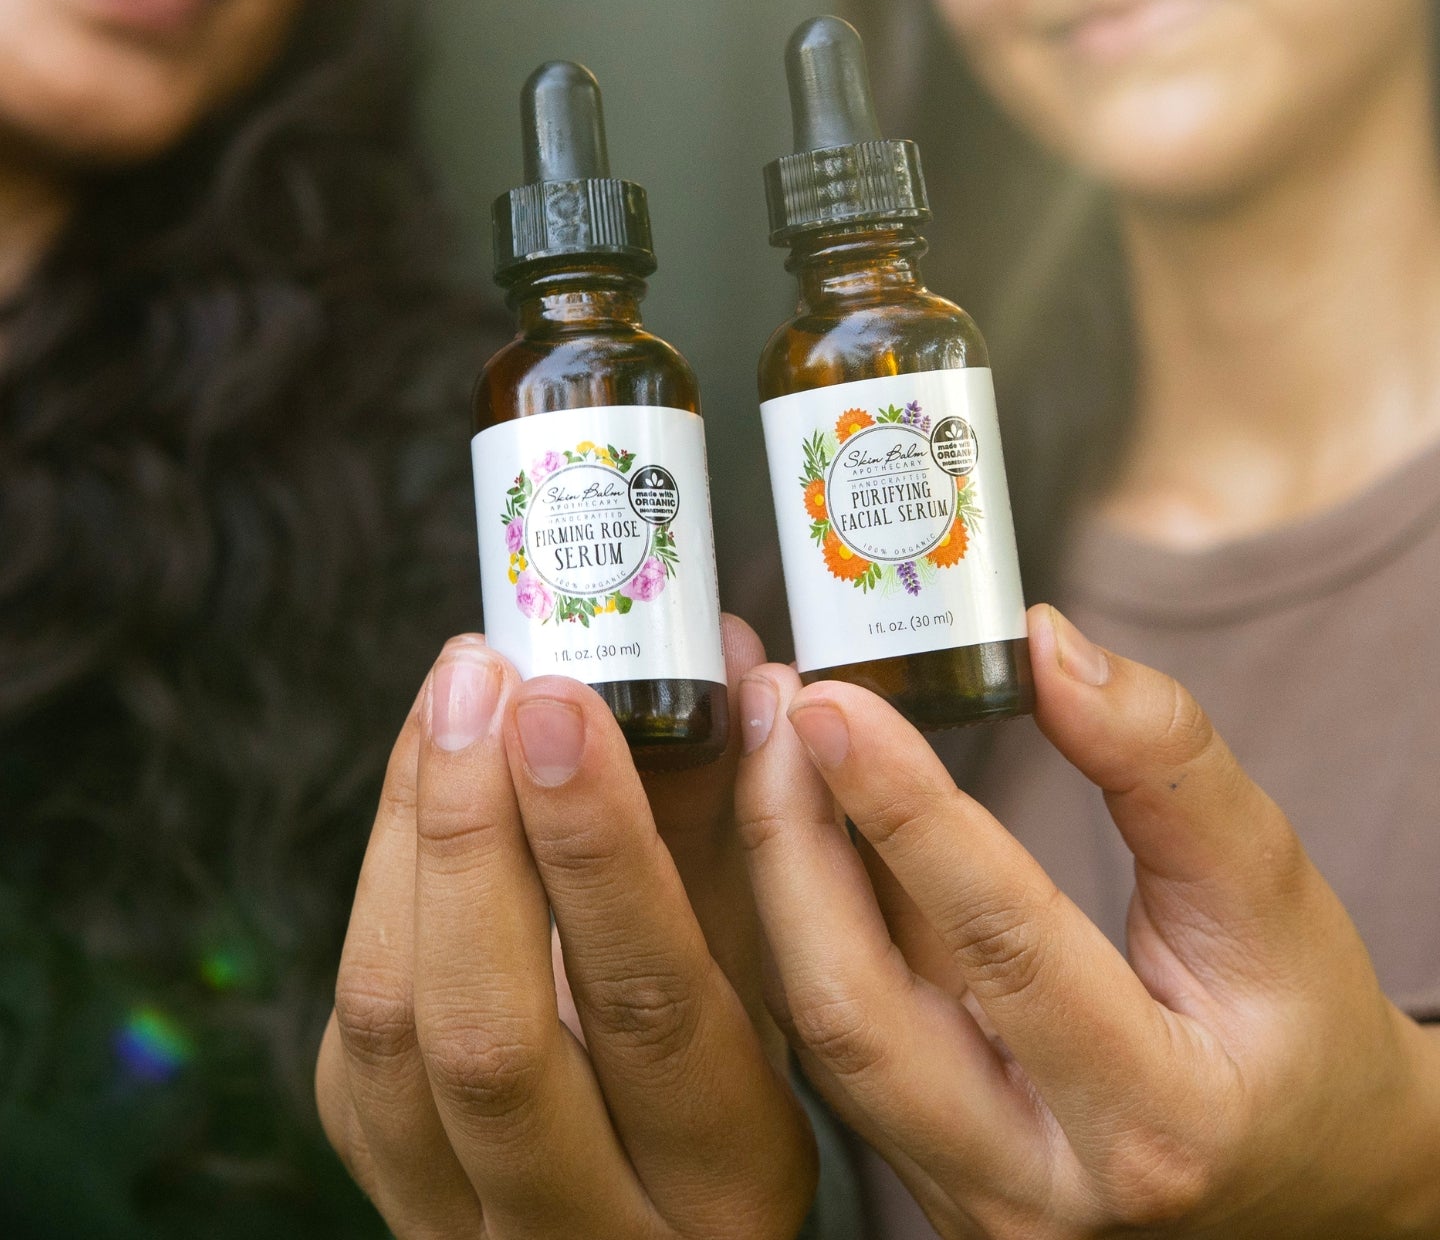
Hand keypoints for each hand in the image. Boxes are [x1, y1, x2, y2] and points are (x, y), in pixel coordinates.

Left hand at [317, 617, 816, 1239]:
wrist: (643, 1230)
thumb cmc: (738, 1079)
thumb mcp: (773, 985)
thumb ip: (740, 837)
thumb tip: (718, 654)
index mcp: (722, 1178)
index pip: (651, 1009)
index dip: (598, 849)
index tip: (565, 708)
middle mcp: (587, 1230)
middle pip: (492, 1037)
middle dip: (473, 831)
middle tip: (484, 680)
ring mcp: (467, 1224)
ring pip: (393, 1033)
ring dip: (411, 838)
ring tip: (452, 697)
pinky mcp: (390, 1183)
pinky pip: (355, 1033)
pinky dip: (383, 882)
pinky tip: (423, 779)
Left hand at [736, 604, 1439, 1237]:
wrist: (1306, 1169)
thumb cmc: (1297, 1030)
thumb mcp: (1270, 884)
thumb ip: (1164, 762)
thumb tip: (1047, 647)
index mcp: (1150, 1122)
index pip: (1001, 947)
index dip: (905, 813)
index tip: (833, 704)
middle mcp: (1034, 1189)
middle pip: (856, 1013)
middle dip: (790, 842)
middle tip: (775, 702)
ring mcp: (964, 1194)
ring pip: (823, 1024)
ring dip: (778, 863)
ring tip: (768, 728)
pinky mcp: (922, 1165)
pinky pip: (837, 1025)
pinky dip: (805, 904)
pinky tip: (793, 801)